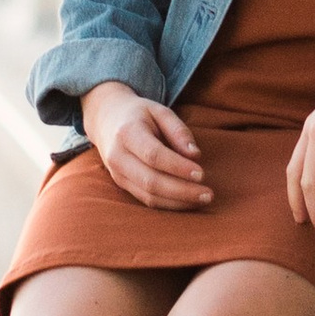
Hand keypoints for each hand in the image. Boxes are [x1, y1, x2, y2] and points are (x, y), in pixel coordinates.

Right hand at [84, 81, 212, 208]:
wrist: (106, 119)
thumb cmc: (139, 114)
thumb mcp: (160, 111)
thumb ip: (178, 130)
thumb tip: (195, 155)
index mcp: (127, 133)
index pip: (153, 155)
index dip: (178, 167)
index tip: (201, 174)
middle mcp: (118, 156)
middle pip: (151, 181)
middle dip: (182, 191)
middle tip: (208, 195)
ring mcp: (117, 173)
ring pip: (148, 196)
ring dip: (177, 202)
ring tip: (202, 200)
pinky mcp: (122, 184)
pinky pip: (146, 200)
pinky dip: (168, 204)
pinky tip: (187, 202)